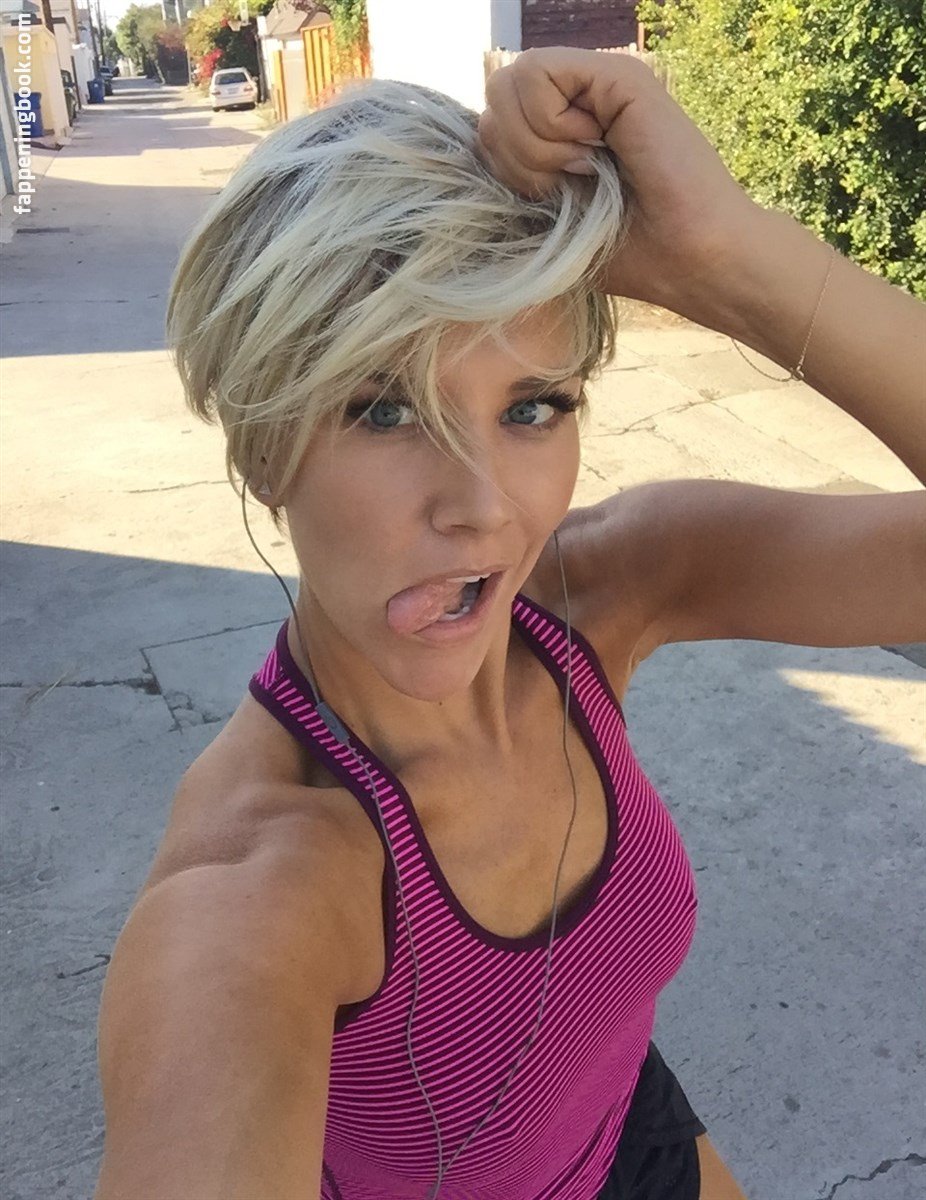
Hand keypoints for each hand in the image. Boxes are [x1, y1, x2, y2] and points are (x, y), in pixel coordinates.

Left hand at [479, 47, 761, 319]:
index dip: (502, 166)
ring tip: (581, 168)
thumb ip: (511, 180)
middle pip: (493, 99)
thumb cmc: (629, 254)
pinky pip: (538, 74)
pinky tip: (591, 151)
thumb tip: (465, 157)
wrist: (689, 260)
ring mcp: (599, 83)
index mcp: (564, 128)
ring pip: (508, 84)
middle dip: (512, 156)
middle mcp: (581, 98)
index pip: (491, 123)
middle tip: (564, 184)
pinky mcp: (618, 76)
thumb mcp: (548, 220)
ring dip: (531, 145)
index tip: (548, 200)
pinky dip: (549, 127)